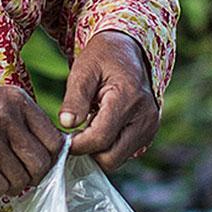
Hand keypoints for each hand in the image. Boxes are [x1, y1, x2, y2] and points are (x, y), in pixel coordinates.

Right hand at [0, 79, 65, 198]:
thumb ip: (21, 119)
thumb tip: (48, 151)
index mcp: (17, 100)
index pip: (54, 140)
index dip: (51, 160)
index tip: (39, 166)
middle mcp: (6, 115)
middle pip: (40, 163)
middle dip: (33, 178)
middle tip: (21, 180)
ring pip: (19, 178)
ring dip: (11, 187)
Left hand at [60, 31, 158, 171]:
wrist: (127, 51)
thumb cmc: (103, 58)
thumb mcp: (83, 70)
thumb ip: (75, 98)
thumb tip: (67, 124)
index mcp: (129, 98)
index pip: (100, 138)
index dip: (77, 144)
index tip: (62, 138)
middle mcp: (145, 117)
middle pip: (110, 158)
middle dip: (88, 150)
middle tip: (74, 134)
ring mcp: (150, 128)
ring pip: (117, 159)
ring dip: (98, 150)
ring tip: (88, 126)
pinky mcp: (148, 134)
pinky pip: (123, 153)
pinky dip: (108, 147)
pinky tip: (99, 127)